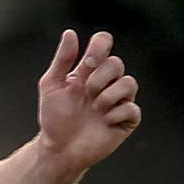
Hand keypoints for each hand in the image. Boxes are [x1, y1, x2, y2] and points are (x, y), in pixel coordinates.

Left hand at [35, 29, 140, 172]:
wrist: (57, 149)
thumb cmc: (54, 118)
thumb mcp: (52, 86)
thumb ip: (62, 60)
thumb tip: (70, 33)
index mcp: (90, 70)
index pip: (104, 43)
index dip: (100, 46)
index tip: (87, 62)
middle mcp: (107, 82)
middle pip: (116, 63)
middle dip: (99, 78)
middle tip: (86, 93)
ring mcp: (119, 101)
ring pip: (129, 83)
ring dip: (108, 95)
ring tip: (94, 108)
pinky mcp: (126, 120)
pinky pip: (132, 109)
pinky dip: (115, 114)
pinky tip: (103, 122)